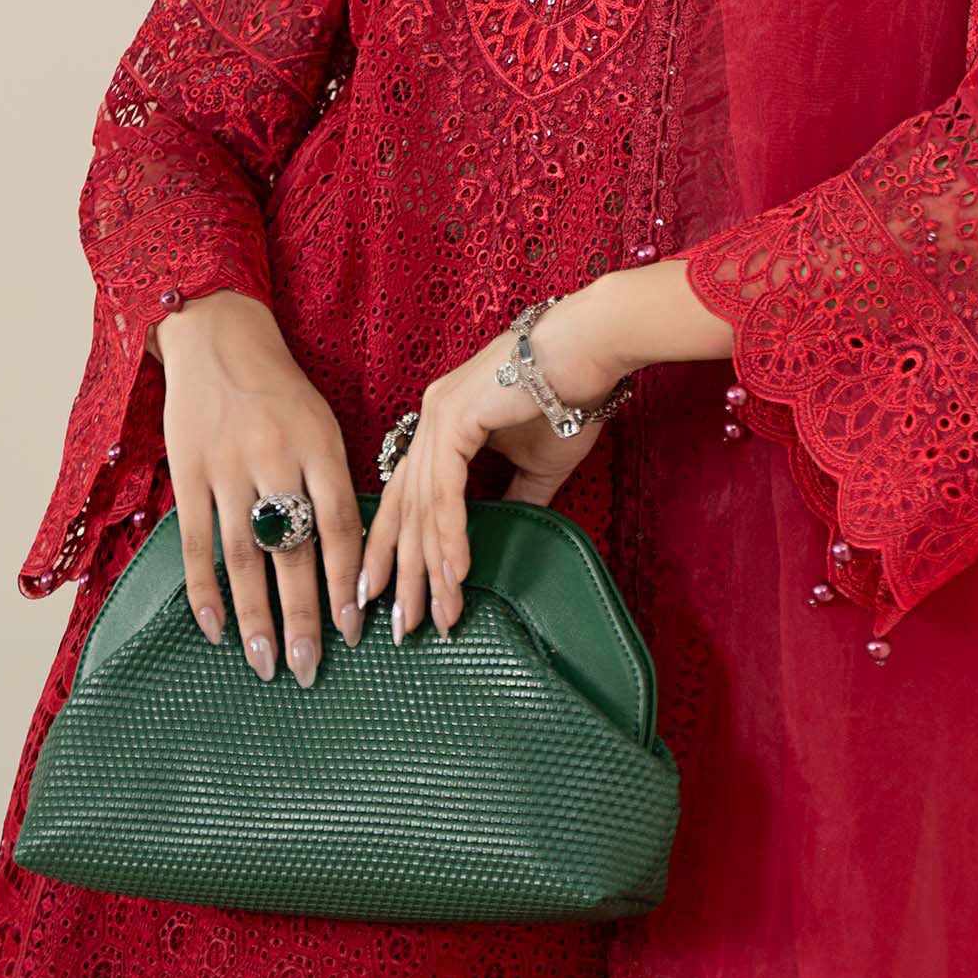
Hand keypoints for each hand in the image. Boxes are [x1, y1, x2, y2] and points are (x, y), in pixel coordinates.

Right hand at [155, 290, 366, 686]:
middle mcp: (275, 458)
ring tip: (265, 665)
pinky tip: (216, 629)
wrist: (217, 337)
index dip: (348, 581)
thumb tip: (347, 559)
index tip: (356, 629)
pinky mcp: (188, 473)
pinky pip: (197, 542)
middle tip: (310, 668)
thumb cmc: (279, 389)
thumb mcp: (321, 422)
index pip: (341, 525)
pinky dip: (204, 590)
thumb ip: (331, 482)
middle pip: (294, 550)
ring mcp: (228, 468)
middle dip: (304, 617)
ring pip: (245, 556)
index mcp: (319, 445)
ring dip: (256, 616)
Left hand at [359, 281, 631, 646]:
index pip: (408, 497)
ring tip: (434, 614)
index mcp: (442, 426)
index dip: (395, 549)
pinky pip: (447, 490)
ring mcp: (438, 415)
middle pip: (404, 509)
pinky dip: (450, 535)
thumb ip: (511, 500)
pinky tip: (454, 573)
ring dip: (429, 567)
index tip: (387, 598)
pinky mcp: (456, 417)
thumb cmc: (568, 397)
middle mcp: (430, 419)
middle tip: (399, 627)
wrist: (589, 350)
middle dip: (400, 573)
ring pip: (423, 506)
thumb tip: (498, 540)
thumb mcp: (535, 465)